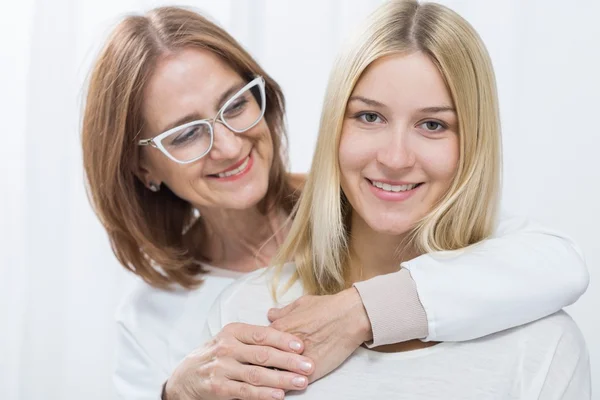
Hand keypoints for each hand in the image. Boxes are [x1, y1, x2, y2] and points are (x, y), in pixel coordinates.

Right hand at [165, 323, 314, 399]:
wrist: (185, 378)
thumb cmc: (216, 356)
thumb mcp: (230, 339)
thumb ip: (254, 337)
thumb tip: (288, 335)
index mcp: (232, 332)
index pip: (261, 334)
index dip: (283, 339)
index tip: (301, 345)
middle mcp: (226, 348)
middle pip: (263, 354)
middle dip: (289, 360)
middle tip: (309, 365)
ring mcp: (221, 368)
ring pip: (257, 374)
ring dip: (282, 379)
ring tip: (301, 382)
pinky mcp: (218, 388)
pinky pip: (246, 392)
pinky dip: (264, 394)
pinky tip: (279, 395)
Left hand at [267, 287, 371, 382]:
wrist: (349, 317)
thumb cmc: (327, 307)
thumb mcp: (301, 303)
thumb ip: (283, 311)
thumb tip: (270, 314)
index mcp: (277, 328)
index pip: (256, 344)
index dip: (257, 351)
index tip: (258, 355)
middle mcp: (282, 346)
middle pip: (261, 362)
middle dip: (259, 367)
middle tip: (259, 371)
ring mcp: (294, 361)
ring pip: (273, 376)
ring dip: (270, 380)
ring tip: (271, 382)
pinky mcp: (309, 373)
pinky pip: (291, 385)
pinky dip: (287, 388)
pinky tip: (286, 388)